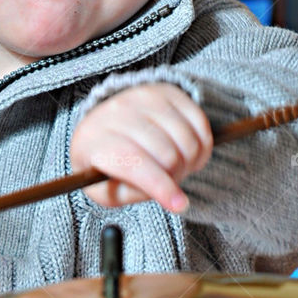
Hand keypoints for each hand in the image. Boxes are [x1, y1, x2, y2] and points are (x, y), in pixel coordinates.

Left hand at [70, 81, 212, 210]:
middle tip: (169, 182)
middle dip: (176, 176)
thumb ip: (131, 194)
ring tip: (176, 166)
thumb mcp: (106, 190)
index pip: (133, 162)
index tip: (179, 205)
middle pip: (166, 153)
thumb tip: (165, 194)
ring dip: (191, 162)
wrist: (106, 125)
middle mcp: (117, 112)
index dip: (160, 186)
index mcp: (95, 141)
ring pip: (187, 139)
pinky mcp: (166, 91)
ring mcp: (143, 97)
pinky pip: (199, 122)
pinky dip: (202, 144)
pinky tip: (187, 151)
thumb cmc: (106, 164)